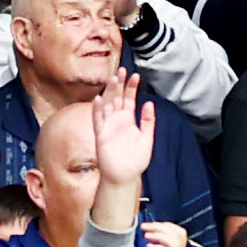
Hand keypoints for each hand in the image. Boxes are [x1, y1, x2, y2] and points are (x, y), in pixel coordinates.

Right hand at [92, 68, 157, 185]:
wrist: (125, 176)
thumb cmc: (135, 160)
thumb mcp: (147, 139)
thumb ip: (148, 121)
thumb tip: (149, 103)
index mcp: (128, 120)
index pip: (129, 99)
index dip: (131, 88)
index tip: (136, 76)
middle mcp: (117, 120)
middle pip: (117, 97)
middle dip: (119, 84)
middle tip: (122, 70)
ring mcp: (108, 126)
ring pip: (107, 104)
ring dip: (109, 92)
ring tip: (112, 79)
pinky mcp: (101, 135)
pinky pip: (98, 120)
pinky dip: (97, 109)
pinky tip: (99, 99)